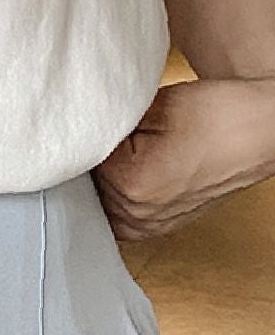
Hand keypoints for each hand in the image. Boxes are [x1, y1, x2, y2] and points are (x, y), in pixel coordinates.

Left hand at [93, 75, 274, 241]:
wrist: (262, 130)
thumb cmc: (218, 115)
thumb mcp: (151, 107)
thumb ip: (108, 124)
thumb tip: (78, 133)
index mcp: (131, 186)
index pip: (80, 160)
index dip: (87, 136)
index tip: (98, 124)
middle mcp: (138, 215)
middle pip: (87, 185)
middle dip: (94, 160)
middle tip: (118, 137)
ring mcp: (150, 226)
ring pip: (101, 201)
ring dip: (106, 179)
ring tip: (134, 152)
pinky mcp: (159, 228)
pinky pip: (119, 215)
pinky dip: (118, 196)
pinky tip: (133, 172)